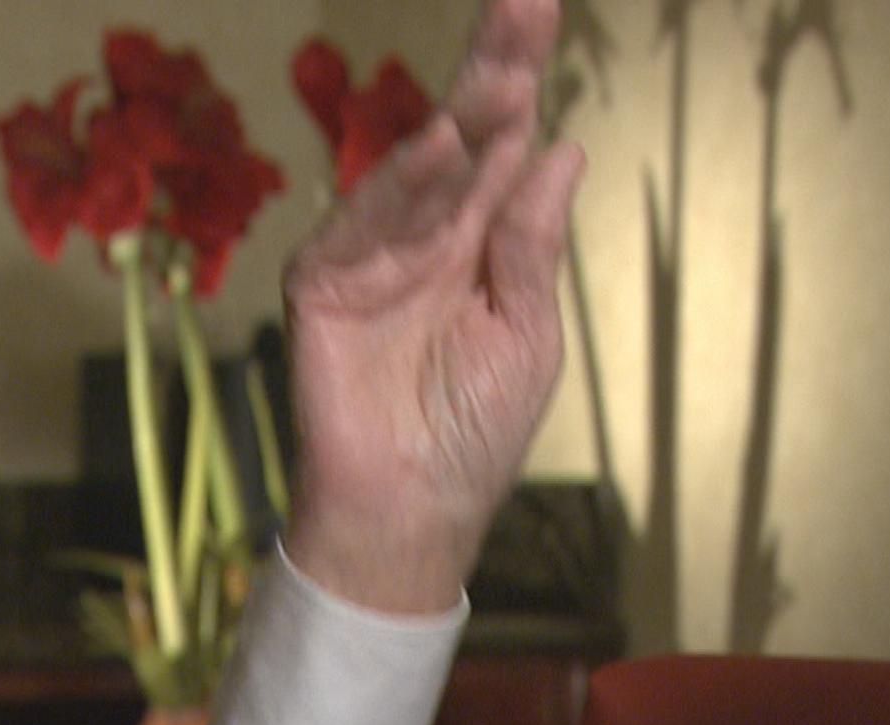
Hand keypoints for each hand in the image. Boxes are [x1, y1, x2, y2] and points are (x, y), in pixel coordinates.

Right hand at [282, 0, 584, 612]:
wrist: (414, 510)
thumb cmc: (475, 432)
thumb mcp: (528, 333)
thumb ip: (533, 242)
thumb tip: (565, 148)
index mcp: (481, 240)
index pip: (505, 146)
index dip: (520, 79)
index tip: (543, 8)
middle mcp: (427, 232)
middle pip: (462, 136)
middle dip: (494, 71)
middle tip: (526, 5)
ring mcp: (372, 254)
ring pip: (417, 171)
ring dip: (460, 122)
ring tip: (504, 78)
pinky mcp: (324, 284)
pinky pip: (364, 226)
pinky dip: (400, 190)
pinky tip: (439, 150)